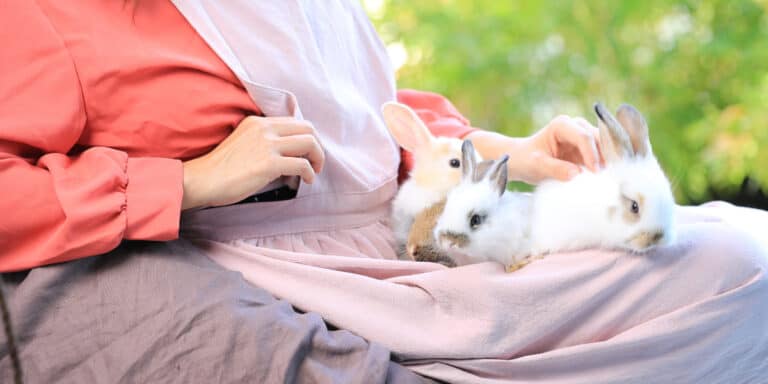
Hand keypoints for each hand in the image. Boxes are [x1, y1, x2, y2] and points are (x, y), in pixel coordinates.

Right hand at [181, 116, 324, 209]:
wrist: (203, 180)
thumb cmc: (221, 168)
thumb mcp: (243, 142)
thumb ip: (263, 141)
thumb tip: (287, 153)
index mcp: (258, 122)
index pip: (294, 121)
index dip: (307, 136)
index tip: (307, 151)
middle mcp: (264, 129)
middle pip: (307, 128)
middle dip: (317, 145)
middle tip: (316, 161)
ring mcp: (267, 145)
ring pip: (309, 143)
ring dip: (318, 158)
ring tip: (314, 171)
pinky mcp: (269, 164)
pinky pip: (301, 164)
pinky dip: (309, 173)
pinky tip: (306, 180)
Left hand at [466, 115, 603, 184]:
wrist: (522, 160)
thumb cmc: (527, 160)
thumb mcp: (537, 166)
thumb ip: (555, 169)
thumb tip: (577, 174)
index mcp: (561, 125)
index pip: (584, 137)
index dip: (592, 154)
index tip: (595, 172)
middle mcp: (575, 125)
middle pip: (598, 138)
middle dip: (603, 156)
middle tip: (606, 176)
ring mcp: (582, 135)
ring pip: (604, 144)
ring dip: (606, 160)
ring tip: (607, 178)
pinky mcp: (586, 147)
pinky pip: (601, 154)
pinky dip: (603, 164)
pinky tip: (605, 177)